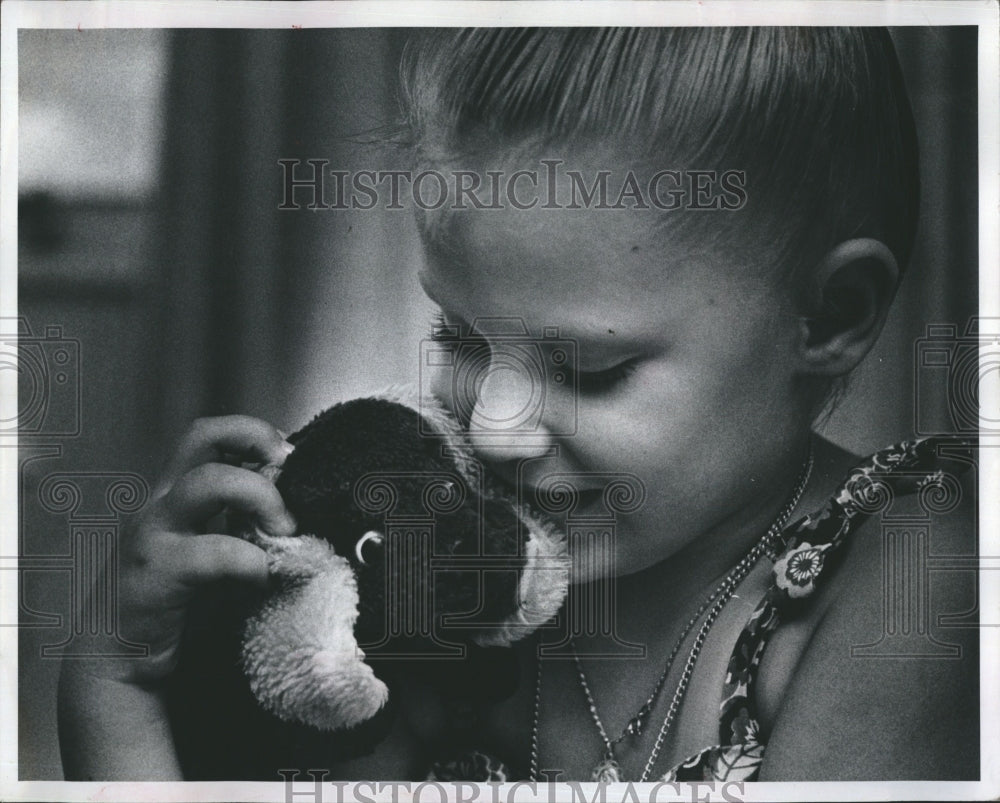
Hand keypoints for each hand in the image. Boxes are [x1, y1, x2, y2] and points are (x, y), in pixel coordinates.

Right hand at [100, 415, 296, 685]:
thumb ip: (241, 523)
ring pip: (207, 482)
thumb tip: (297, 502)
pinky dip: (249, 562)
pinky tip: (261, 580)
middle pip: (202, 436)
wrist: (118, 662)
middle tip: (289, 485)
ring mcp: (154, 534)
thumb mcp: (210, 550)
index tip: (288, 458)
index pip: (209, 436)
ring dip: (260, 498)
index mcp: (175, 494)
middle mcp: (162, 504)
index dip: (252, 433)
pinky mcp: (154, 575)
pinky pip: (212, 553)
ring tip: (283, 532)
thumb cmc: (176, 604)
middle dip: (256, 446)